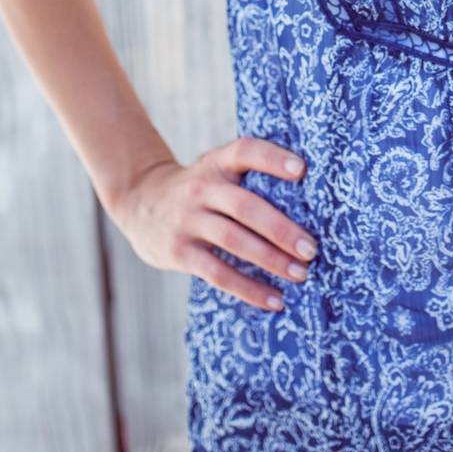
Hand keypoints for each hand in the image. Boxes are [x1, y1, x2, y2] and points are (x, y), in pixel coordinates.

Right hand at [108, 137, 318, 312]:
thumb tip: (311, 201)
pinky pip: (219, 273)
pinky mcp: (179, 252)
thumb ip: (250, 176)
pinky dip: (249, 289)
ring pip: (234, 241)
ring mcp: (188, 220)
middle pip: (246, 206)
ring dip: (271, 260)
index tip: (302, 170)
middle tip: (312, 249)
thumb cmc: (199, 188)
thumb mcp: (216, 169)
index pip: (245, 151)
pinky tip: (274, 299)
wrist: (140, 202)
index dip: (273, 159)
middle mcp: (201, 188)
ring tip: (301, 274)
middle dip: (282, 229)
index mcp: (217, 162)